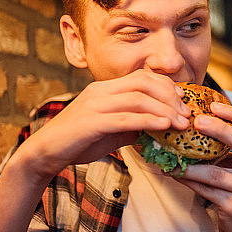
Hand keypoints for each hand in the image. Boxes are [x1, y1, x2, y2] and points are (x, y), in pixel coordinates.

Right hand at [13, 69, 191, 183]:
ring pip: (138, 99)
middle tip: (187, 114)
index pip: (142, 77)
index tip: (183, 101)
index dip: (166, 86)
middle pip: (144, 83)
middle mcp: (100, 91)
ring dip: (165, 110)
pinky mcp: (91, 122)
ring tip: (181, 123)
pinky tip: (164, 126)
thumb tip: (160, 126)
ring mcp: (94, 105)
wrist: (44, 154)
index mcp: (105, 88)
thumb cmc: (79, 142)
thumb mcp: (112, 129)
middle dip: (170, 97)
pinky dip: (148, 121)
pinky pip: (125, 118)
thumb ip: (133, 123)